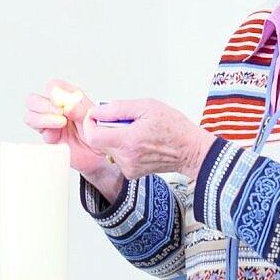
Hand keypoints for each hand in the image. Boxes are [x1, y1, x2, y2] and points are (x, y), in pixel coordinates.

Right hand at [23, 80, 122, 199]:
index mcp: (68, 98)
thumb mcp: (93, 118)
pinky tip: (58, 133)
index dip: (54, 93)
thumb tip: (69, 106)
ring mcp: (50, 123)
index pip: (52, 87)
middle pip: (33, 100)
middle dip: (44, 105)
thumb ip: (81, 111)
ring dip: (43, 118)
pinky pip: (37, 131)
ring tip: (61, 123)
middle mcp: (56, 109)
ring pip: (30, 116)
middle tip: (61, 112)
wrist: (101, 154)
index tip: (64, 102)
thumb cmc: (98, 133)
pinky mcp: (49, 137)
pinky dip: (46, 129)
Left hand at [84, 98, 215, 179]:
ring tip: (136, 131)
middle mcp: (126, 158)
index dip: (90, 124)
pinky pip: (117, 156)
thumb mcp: (147, 107)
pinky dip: (123, 146)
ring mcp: (128, 168)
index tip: (96, 115)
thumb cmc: (174, 128)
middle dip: (105, 128)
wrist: (190, 150)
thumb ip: (118, 109)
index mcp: (129, 141)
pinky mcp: (131, 173)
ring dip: (115, 136)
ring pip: (108, 148)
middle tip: (122, 120)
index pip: (92, 136)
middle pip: (98, 142)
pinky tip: (139, 141)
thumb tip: (97, 111)